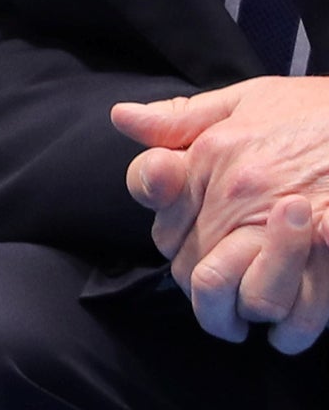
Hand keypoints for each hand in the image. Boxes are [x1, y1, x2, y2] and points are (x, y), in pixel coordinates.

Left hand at [114, 79, 328, 347]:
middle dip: (206, 290)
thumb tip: (121, 116)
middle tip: (223, 287)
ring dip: (245, 314)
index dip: (175, 246)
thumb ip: (179, 119)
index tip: (190, 246)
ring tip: (251, 311)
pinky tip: (289, 321)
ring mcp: (287, 230)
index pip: (165, 233)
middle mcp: (241, 196)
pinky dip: (290, 328)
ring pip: (244, 300)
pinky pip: (298, 316)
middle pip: (195, 276)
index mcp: (211, 160)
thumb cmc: (312, 110)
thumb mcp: (242, 101)